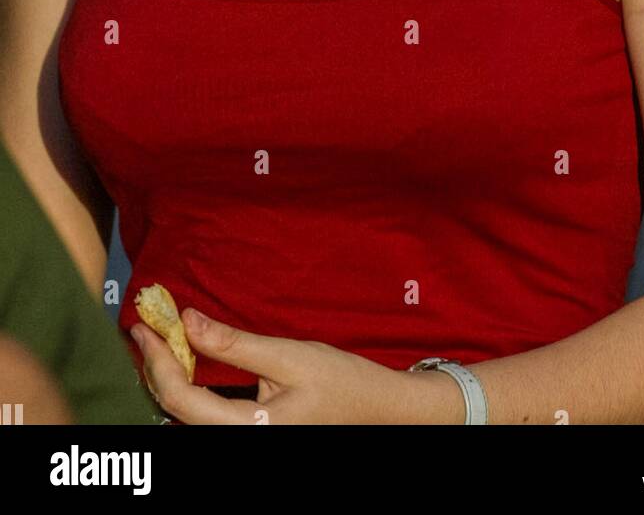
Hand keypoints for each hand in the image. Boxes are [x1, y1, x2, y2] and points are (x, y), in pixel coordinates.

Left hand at [130, 310, 463, 424]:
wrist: (380, 412)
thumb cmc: (342, 384)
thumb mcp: (289, 356)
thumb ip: (235, 343)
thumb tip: (187, 321)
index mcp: (247, 430)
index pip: (181, 399)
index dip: (156, 360)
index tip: (142, 325)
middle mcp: (238, 442)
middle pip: (176, 412)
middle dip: (156, 367)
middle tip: (145, 326)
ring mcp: (243, 441)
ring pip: (186, 417)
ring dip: (170, 378)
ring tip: (160, 340)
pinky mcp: (248, 435)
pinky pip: (204, 416)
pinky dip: (188, 388)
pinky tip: (187, 362)